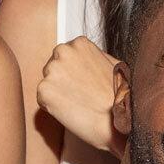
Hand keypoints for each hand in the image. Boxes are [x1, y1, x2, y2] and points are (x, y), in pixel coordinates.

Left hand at [36, 37, 119, 155]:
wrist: (119, 120)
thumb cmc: (120, 95)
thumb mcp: (113, 64)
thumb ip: (93, 57)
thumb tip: (86, 59)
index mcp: (79, 43)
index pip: (65, 55)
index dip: (73, 72)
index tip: (83, 83)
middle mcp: (62, 52)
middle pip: (53, 67)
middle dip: (63, 81)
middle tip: (80, 95)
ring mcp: (51, 71)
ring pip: (48, 83)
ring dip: (58, 94)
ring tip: (78, 104)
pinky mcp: (44, 91)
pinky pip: (43, 100)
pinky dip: (53, 107)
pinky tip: (72, 111)